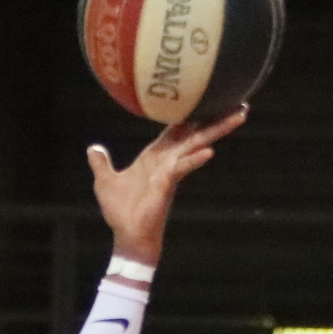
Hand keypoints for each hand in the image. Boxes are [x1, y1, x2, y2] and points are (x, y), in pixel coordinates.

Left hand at [88, 108, 246, 266]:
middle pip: (195, 133)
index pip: (176, 129)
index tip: (205, 97)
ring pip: (196, 145)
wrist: (127, 236)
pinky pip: (182, 168)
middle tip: (239, 103)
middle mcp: (167, 161)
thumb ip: (102, 163)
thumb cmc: (121, 212)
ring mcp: (170, 172)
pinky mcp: (166, 185)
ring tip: (238, 115)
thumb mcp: (105, 181)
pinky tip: (208, 151)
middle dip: (216, 118)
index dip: (190, 114)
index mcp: (155, 157)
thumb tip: (93, 149)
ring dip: (216, 130)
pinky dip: (194, 159)